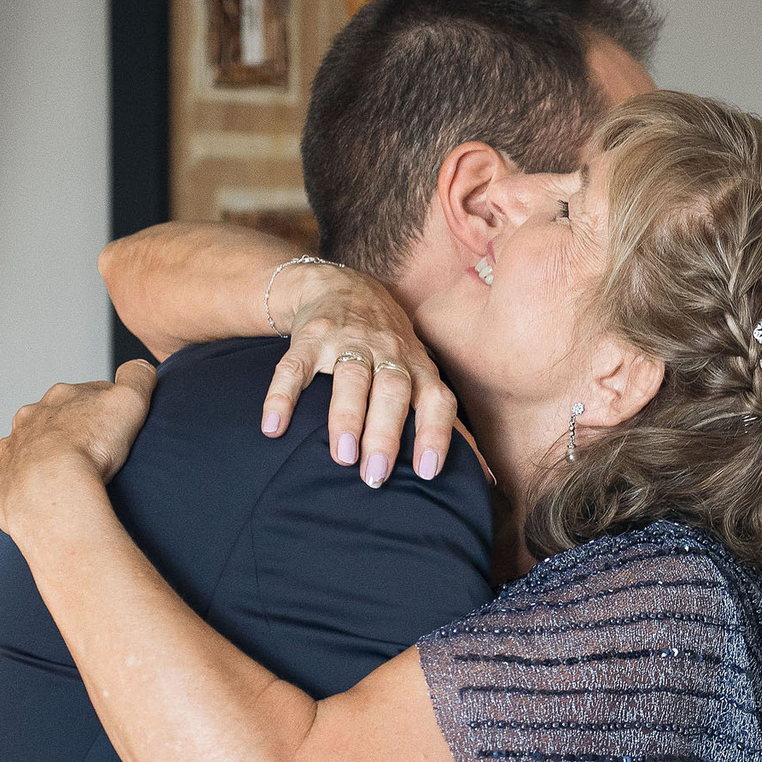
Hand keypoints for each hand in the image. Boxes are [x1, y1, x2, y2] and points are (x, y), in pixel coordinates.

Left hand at [0, 361, 157, 533]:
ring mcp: (12, 452)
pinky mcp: (1, 484)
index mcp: (59, 398)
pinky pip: (10, 483)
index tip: (116, 425)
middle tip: (94, 452)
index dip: (104, 408)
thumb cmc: (88, 446)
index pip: (85, 394)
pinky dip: (22, 488)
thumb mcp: (129, 400)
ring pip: (26, 449)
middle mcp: (29, 420)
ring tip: (67, 477)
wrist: (50, 486)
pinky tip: (40, 497)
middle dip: (68, 431)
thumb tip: (139, 368)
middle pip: (51, 420)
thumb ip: (137, 378)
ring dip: (42, 458)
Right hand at [263, 262, 458, 486]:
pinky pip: (293, 368)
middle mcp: (386, 351)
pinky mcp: (309, 338)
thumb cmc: (389, 343)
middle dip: (386, 432)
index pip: (435, 397)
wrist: (339, 284)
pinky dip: (281, 397)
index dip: (436, 432)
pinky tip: (273, 428)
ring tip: (342, 457)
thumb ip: (445, 420)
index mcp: (416, 365)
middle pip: (392, 390)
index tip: (430, 471)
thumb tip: (488, 477)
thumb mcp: (422, 370)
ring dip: (346, 418)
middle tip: (376, 474)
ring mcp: (346, 342)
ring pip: (349, 379)